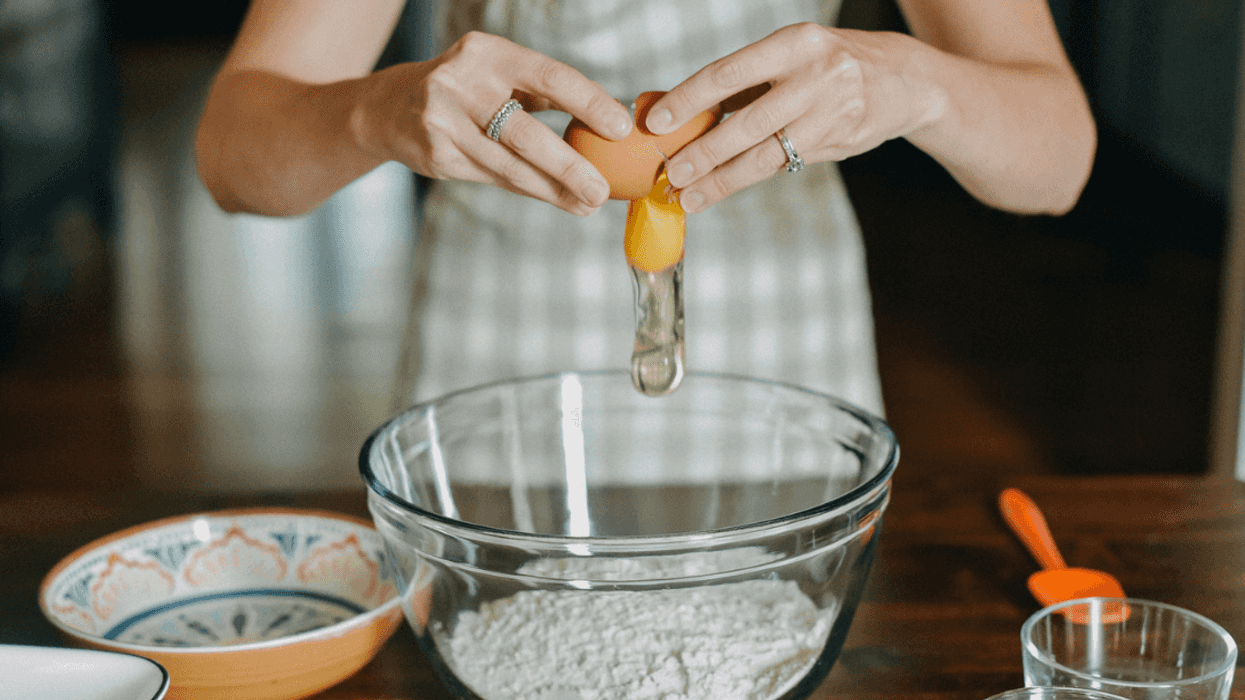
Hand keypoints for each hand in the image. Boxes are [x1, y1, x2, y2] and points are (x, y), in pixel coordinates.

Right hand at [352, 31, 633, 215]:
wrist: (392, 107)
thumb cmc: (468, 89)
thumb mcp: (499, 72)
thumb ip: (542, 91)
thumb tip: (606, 120)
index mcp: (488, 53)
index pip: (548, 76)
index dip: (588, 102)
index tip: (620, 128)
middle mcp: (462, 83)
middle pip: (525, 132)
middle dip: (569, 166)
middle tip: (602, 190)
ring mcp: (444, 122)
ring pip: (509, 165)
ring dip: (553, 189)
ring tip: (587, 204)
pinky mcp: (437, 156)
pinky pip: (494, 178)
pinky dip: (530, 190)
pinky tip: (557, 198)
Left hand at [645, 23, 934, 212]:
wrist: (905, 80)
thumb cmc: (830, 66)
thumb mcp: (792, 56)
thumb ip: (746, 82)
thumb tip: (684, 112)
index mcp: (794, 43)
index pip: (729, 72)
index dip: (689, 99)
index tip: (657, 121)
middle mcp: (815, 74)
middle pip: (747, 121)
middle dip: (704, 152)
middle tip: (672, 173)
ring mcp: (831, 111)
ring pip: (765, 153)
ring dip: (722, 178)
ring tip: (690, 195)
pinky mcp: (839, 141)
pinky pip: (785, 164)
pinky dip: (749, 178)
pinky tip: (722, 188)